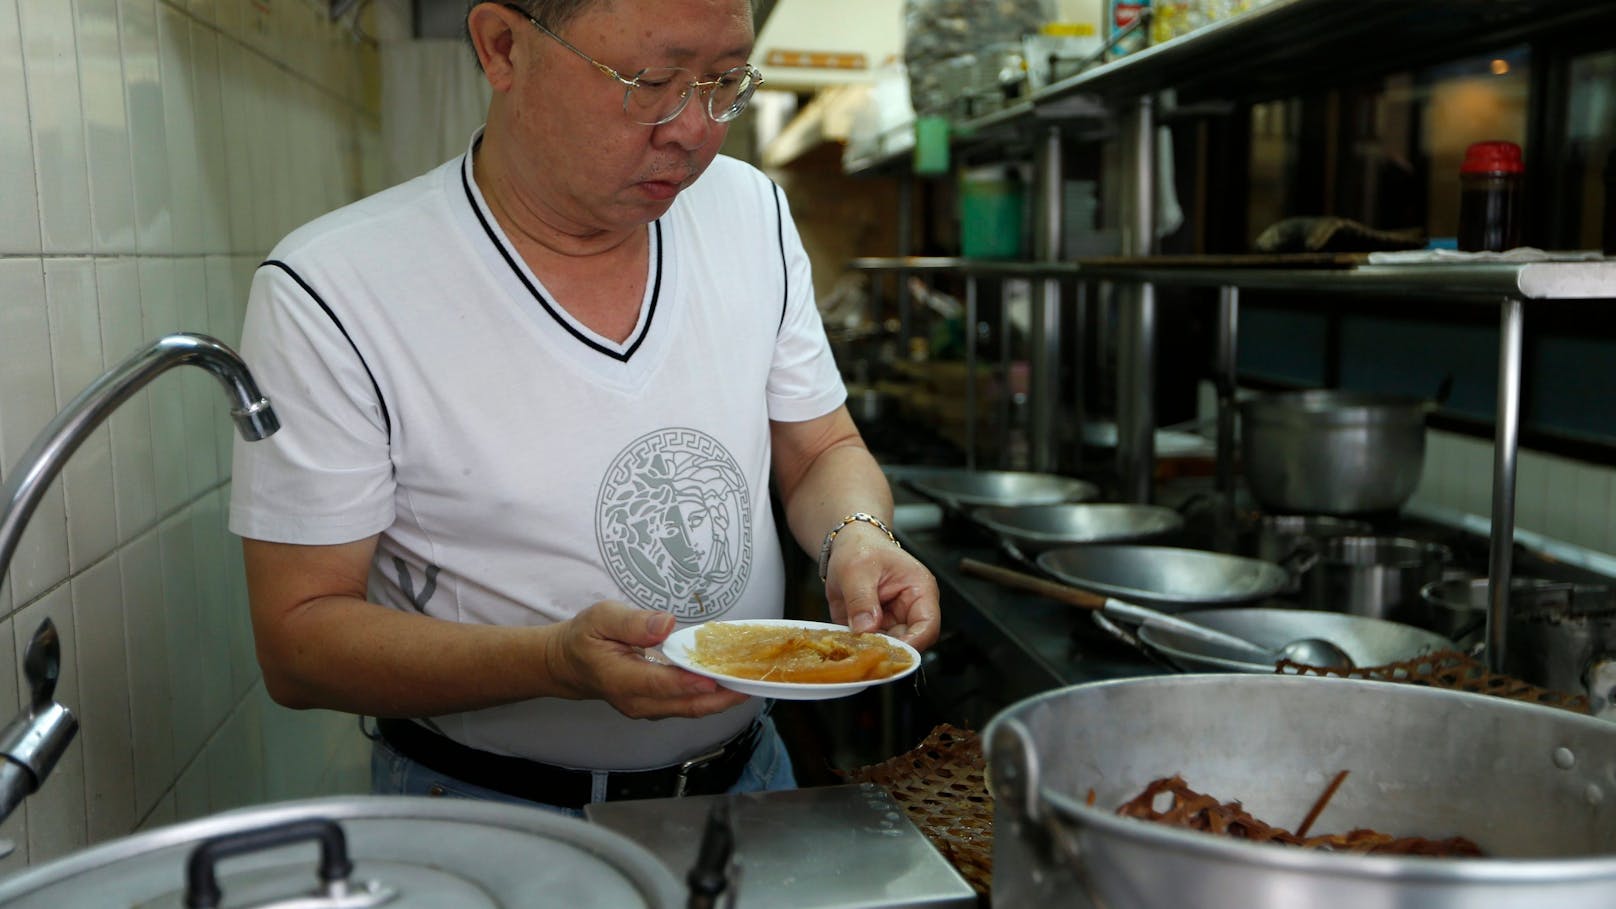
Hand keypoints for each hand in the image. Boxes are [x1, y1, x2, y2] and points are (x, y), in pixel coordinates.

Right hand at [549, 601, 750, 719]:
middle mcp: (636, 701)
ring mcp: (648, 708)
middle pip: (685, 705)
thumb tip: (665, 624)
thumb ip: (632, 622)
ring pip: (691, 709)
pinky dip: (712, 696)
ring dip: (721, 698)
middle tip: (751, 681)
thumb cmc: (585, 639)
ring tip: (750, 680)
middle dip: (721, 696)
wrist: (570, 665)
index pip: (660, 685)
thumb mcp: (600, 618)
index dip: (688, 683)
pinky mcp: (657, 707)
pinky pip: (689, 705)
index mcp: (620, 679)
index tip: (714, 678)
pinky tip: (731, 680)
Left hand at [823, 522, 940, 650]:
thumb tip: (866, 628)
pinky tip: (845, 641)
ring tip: (850, 643)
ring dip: (870, 650)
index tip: (888, 651)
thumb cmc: (861, 549)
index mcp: (920, 591)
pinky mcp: (875, 629)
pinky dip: (858, 648)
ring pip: (888, 649)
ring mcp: (892, 622)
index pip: (928, 627)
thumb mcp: (856, 570)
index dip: (912, 643)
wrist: (847, 546)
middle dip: (887, 650)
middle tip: (863, 650)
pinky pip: (870, 646)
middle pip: (910, 643)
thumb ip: (861, 600)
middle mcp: (910, 610)